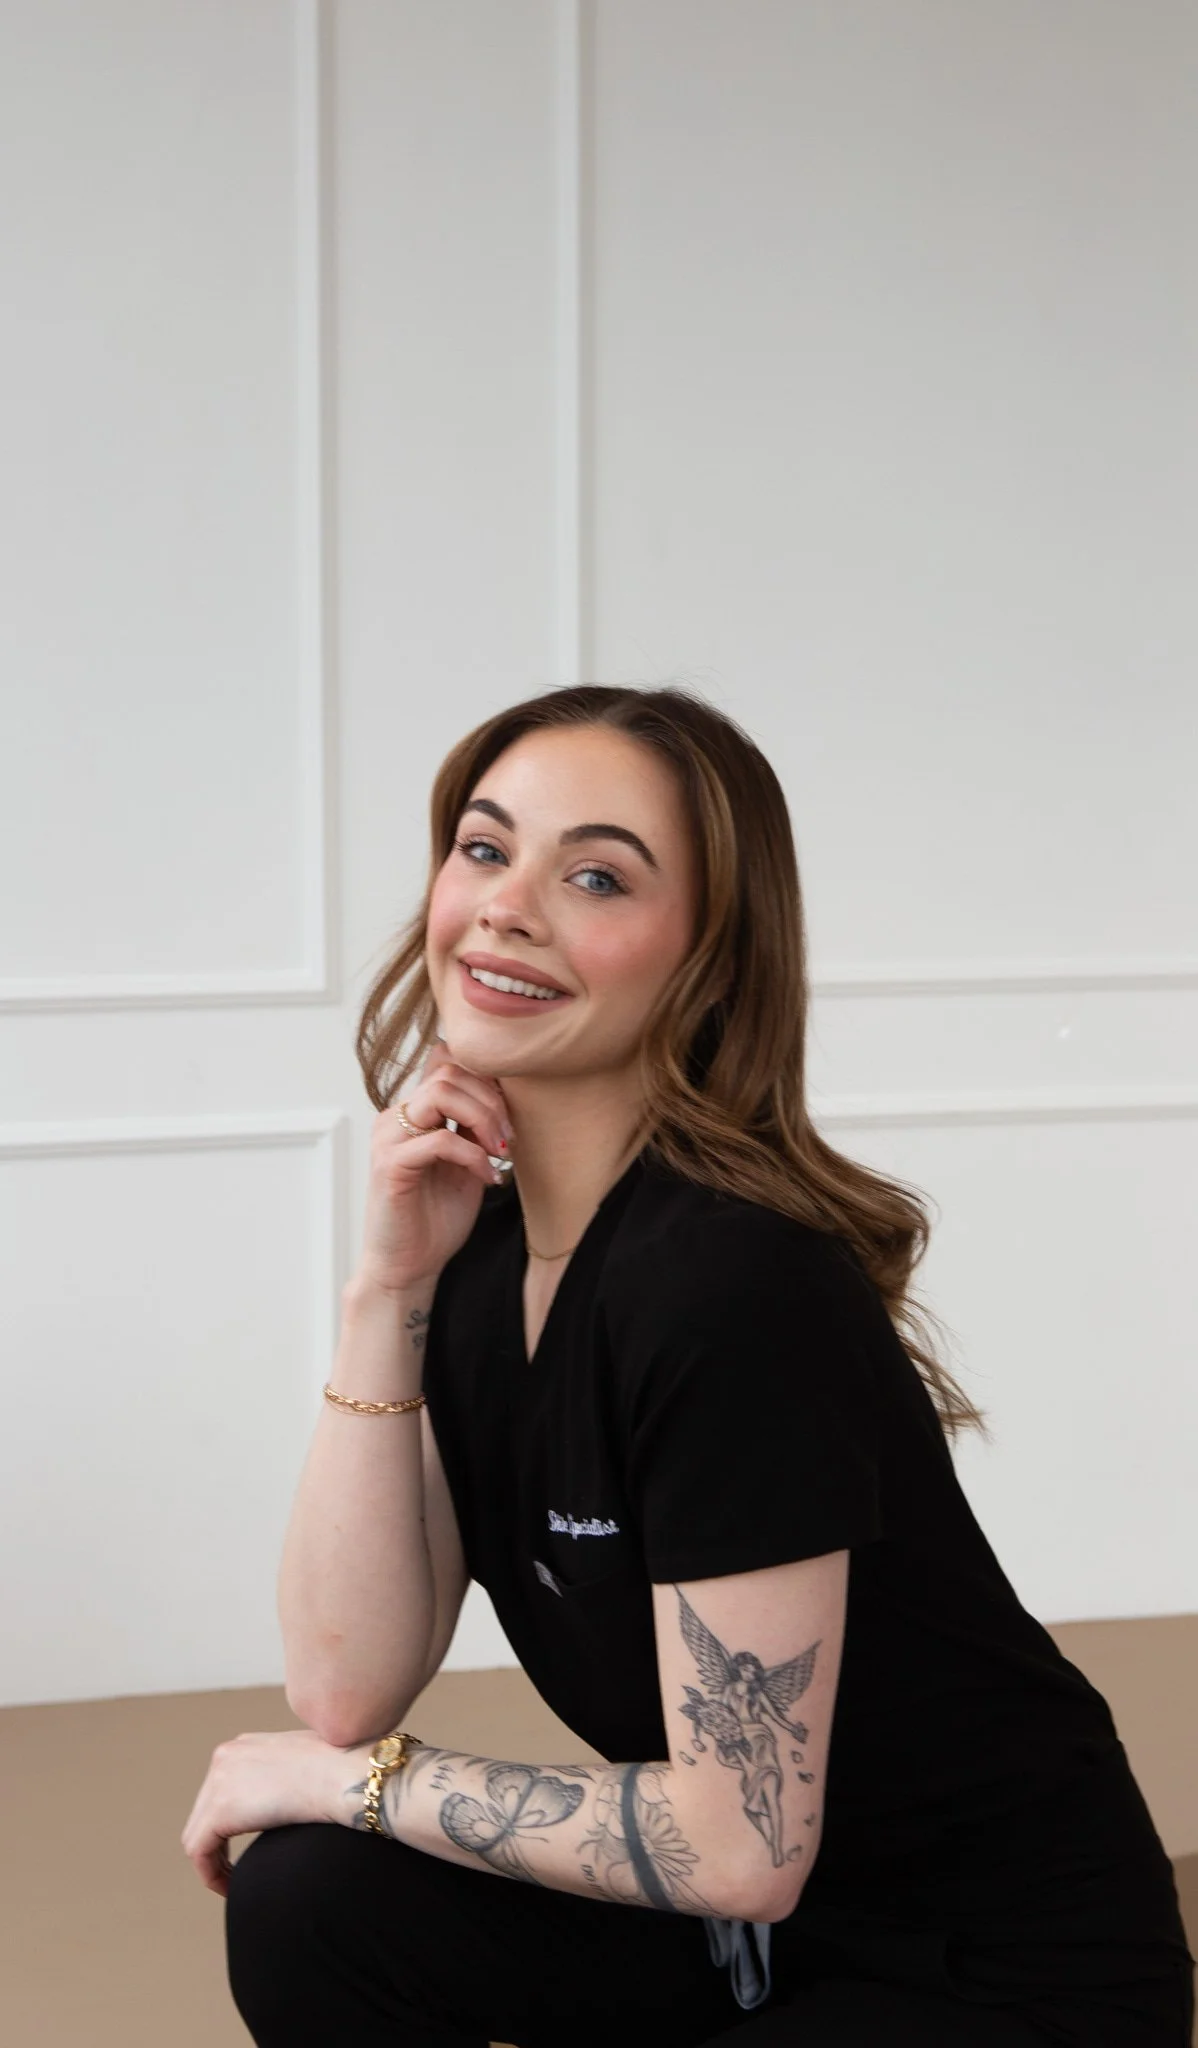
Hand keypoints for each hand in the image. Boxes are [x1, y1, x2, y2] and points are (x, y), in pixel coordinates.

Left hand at [181, 1727, 353, 1896]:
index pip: (221, 1789)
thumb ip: (289, 1776)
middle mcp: (225, 1756)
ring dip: (213, 1863)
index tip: (247, 1847)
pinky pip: (199, 1852)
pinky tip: (231, 1889)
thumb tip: (294, 1798)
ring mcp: (219, 1780)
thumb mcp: (308, 1764)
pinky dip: (211, 1874)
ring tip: (234, 1884)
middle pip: (204, 1812)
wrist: (345, 1775)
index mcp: (245, 1745)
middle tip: (238, 1871)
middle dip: (219, 1844)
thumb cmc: (342, 1772)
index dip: (229, 1824)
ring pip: (198, 1834)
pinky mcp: (220, 1810)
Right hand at [356, 1042, 514, 1293]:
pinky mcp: (389, 1165)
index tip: (509, 1115)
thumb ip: (476, 1128)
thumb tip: (508, 1094)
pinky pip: (439, 1139)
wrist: (408, 1266)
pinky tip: (487, 1177)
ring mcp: (388, 1138)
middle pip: (449, 1071)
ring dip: (483, 1118)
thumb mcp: (467, 1162)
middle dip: (491, 1100)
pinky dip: (473, 1155)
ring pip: (441, 1093)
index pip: (445, 1061)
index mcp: (413, 1113)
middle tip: (509, 1139)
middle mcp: (396, 1117)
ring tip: (499, 1152)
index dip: (486, 1078)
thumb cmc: (437, 1218)